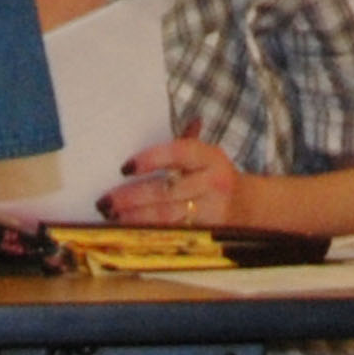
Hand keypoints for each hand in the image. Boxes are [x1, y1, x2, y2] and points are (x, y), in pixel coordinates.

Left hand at [101, 131, 248, 229]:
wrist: (248, 206)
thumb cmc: (215, 176)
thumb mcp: (206, 156)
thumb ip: (186, 141)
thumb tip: (178, 120)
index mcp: (210, 157)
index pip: (179, 153)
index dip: (151, 159)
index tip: (124, 167)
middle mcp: (213, 183)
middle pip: (167, 190)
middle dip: (132, 197)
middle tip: (105, 201)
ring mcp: (212, 211)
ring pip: (167, 216)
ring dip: (135, 218)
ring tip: (112, 216)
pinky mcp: (208, 233)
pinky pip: (173, 233)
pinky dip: (149, 233)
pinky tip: (131, 231)